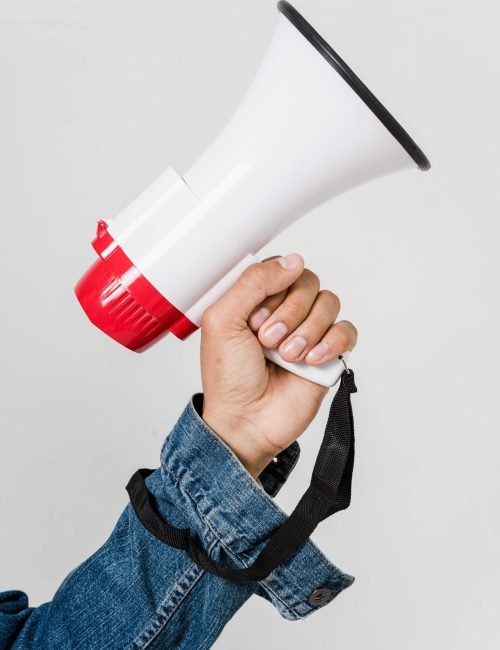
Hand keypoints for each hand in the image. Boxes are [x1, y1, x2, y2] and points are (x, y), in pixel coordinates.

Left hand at [200, 253, 356, 477]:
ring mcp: (309, 332)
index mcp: (257, 300)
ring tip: (287, 355)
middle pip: (308, 282)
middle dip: (289, 313)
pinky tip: (311, 360)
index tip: (254, 318)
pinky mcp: (329, 354)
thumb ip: (252, 282)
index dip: (273, 289)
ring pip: (329, 303)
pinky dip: (331, 342)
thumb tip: (292, 261)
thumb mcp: (222, 321)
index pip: (282, 268)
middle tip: (268, 340)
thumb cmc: (228, 378)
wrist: (246, 421)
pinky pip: (347, 330)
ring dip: (308, 330)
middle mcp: (285, 312)